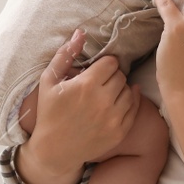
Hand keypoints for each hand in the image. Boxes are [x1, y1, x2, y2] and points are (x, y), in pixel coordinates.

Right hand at [18, 29, 140, 183]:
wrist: (55, 150)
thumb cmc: (50, 113)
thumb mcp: (49, 81)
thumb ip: (65, 55)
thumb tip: (80, 32)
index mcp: (86, 85)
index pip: (111, 62)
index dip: (104, 65)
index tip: (96, 71)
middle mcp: (103, 101)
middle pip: (121, 76)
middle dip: (111, 77)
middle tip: (99, 83)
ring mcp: (113, 118)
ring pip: (129, 91)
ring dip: (120, 90)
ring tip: (106, 95)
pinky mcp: (120, 131)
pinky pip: (134, 108)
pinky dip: (130, 102)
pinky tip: (118, 102)